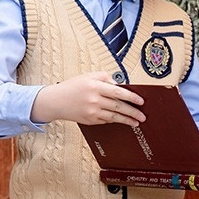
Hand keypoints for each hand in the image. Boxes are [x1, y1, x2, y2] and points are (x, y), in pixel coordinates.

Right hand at [31, 72, 145, 125]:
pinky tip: (121, 120)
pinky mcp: (90, 120)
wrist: (56, 101)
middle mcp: (94, 100)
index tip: (141, 101)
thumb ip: (105, 77)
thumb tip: (120, 85)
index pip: (118, 92)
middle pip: (118, 106)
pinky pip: (106, 120)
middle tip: (143, 116)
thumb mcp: (88, 76)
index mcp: (94, 86)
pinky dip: (114, 120)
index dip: (131, 97)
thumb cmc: (73, 87)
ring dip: (127, 120)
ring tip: (136, 122)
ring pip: (114, 116)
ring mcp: (92, 112)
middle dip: (133, 112)